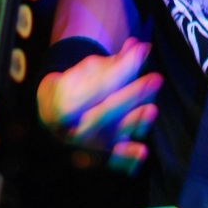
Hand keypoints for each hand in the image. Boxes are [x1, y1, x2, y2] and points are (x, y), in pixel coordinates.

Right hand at [37, 37, 162, 173]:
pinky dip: (127, 158)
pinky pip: (113, 160)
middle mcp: (73, 129)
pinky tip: (141, 152)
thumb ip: (116, 61)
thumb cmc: (75, 86)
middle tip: (156, 79)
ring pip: (112, 135)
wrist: (52, 116)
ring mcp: (85, 147)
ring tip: (151, 110)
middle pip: (106, 111)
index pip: (100, 86)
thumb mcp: (88, 69)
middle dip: (133, 95)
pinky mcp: (97, 160)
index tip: (143, 51)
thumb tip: (140, 46)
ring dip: (134, 122)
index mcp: (66, 103)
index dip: (124, 68)